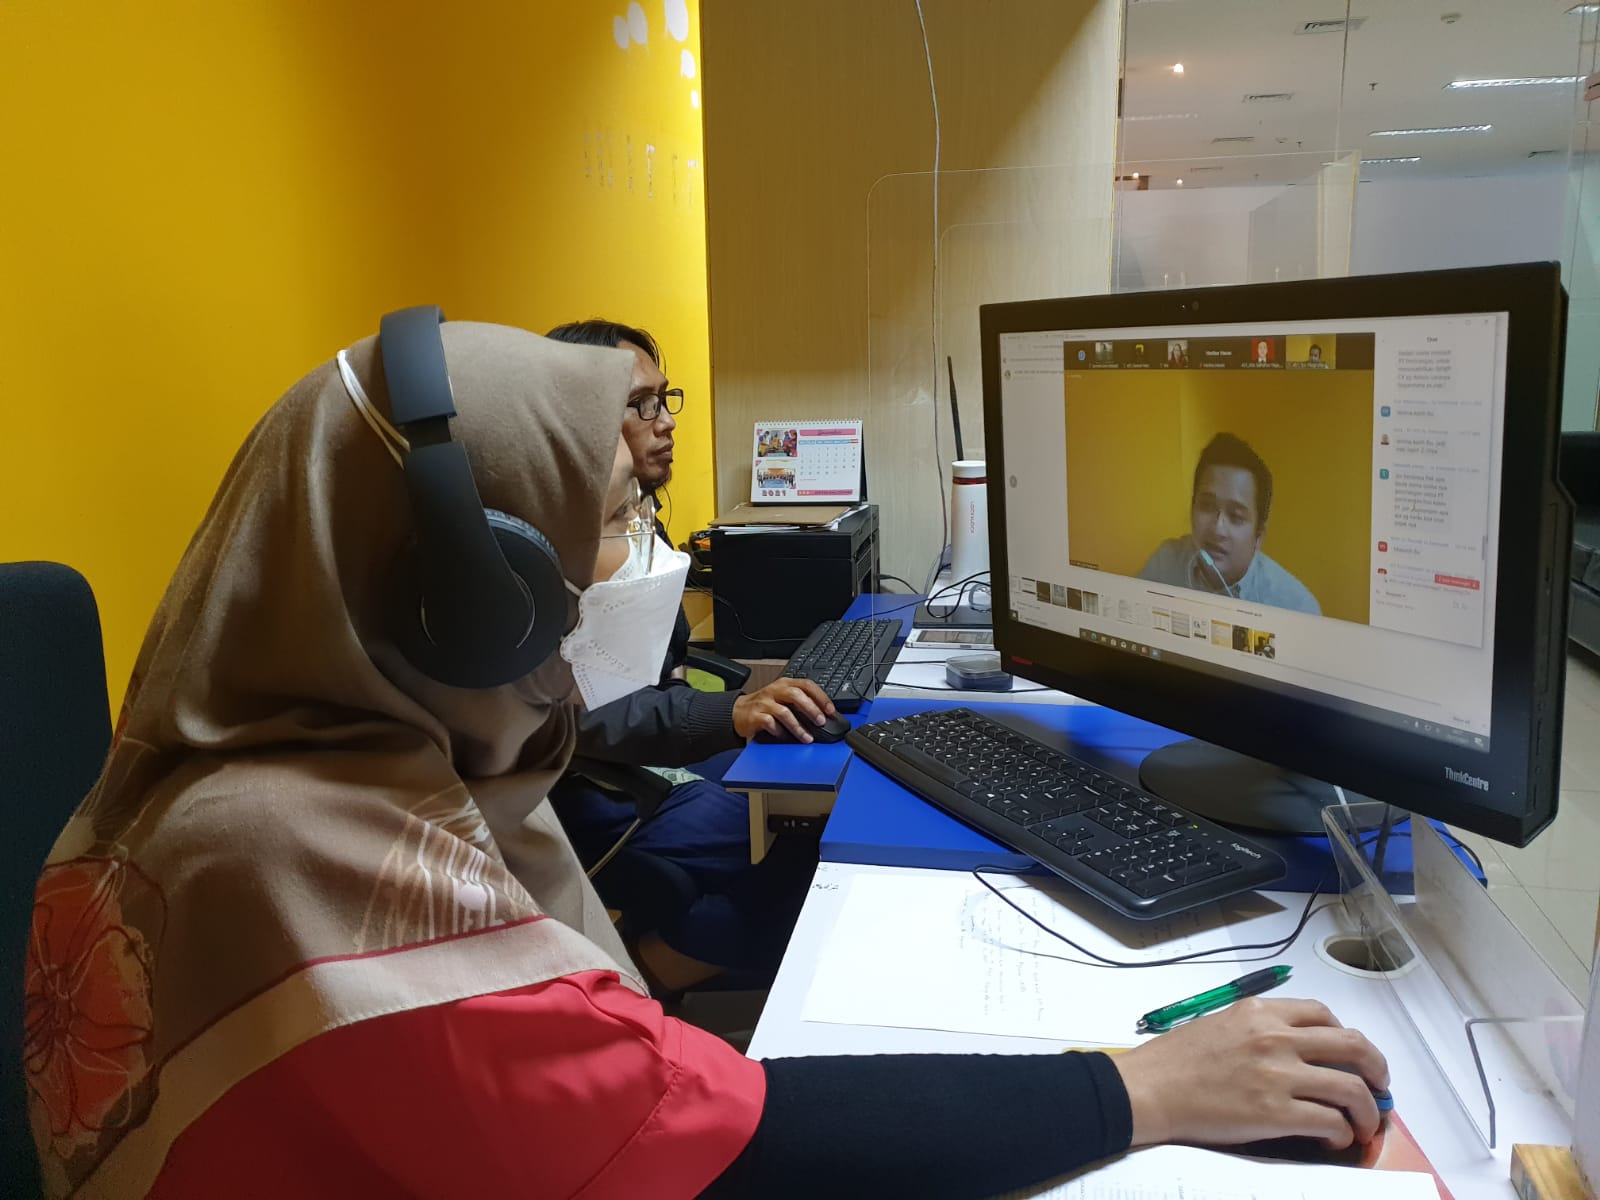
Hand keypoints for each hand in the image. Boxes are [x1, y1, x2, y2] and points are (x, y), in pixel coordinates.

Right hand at [732, 678, 836, 742]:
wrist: (737, 712)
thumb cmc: (764, 706)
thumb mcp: (783, 698)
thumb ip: (800, 702)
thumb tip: (824, 716)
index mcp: (785, 684)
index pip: (806, 684)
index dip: (821, 697)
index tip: (830, 710)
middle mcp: (775, 691)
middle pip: (796, 695)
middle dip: (811, 709)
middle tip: (821, 722)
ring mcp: (764, 703)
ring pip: (784, 712)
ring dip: (798, 727)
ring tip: (807, 738)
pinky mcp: (755, 716)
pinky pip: (769, 723)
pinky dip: (779, 732)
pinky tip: (785, 738)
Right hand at [1113, 998, 1388, 1150]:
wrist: (1149, 1089)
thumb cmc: (1175, 1061)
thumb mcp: (1220, 1025)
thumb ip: (1259, 1030)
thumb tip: (1296, 1052)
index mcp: (1260, 1012)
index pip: (1323, 1015)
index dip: (1347, 1037)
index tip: (1350, 1055)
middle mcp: (1275, 1037)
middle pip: (1353, 1046)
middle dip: (1377, 1070)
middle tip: (1379, 1088)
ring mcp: (1278, 1075)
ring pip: (1352, 1088)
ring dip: (1368, 1110)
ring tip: (1365, 1124)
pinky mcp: (1276, 1112)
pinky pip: (1330, 1121)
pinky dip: (1342, 1132)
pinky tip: (1335, 1138)